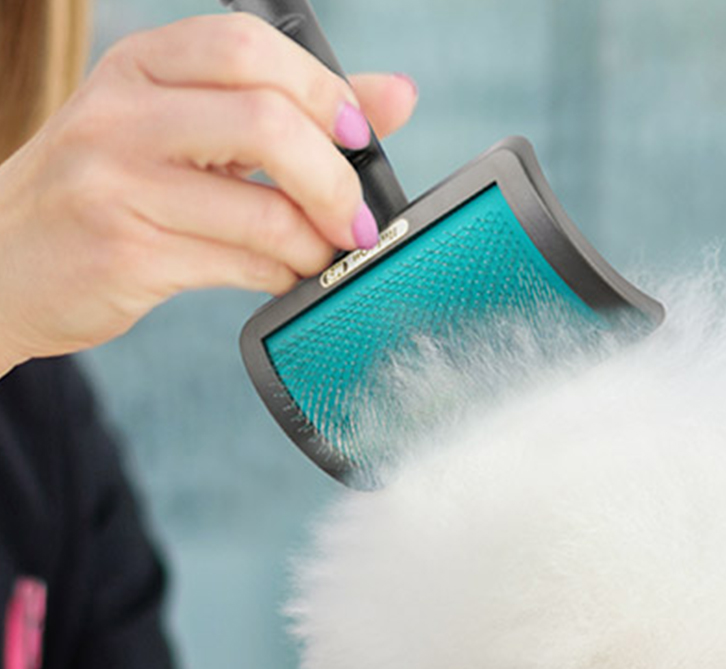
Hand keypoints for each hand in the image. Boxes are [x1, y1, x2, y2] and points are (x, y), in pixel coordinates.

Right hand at [0, 13, 416, 373]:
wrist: (3, 261)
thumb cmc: (106, 191)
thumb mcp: (180, 128)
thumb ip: (285, 108)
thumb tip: (396, 96)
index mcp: (140, 65)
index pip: (247, 47)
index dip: (324, 91)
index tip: (359, 137)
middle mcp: (122, 114)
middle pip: (266, 122)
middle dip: (334, 179)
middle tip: (356, 219)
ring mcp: (117, 184)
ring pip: (261, 209)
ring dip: (315, 242)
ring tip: (321, 254)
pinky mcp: (126, 253)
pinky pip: (240, 264)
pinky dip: (280, 274)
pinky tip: (280, 274)